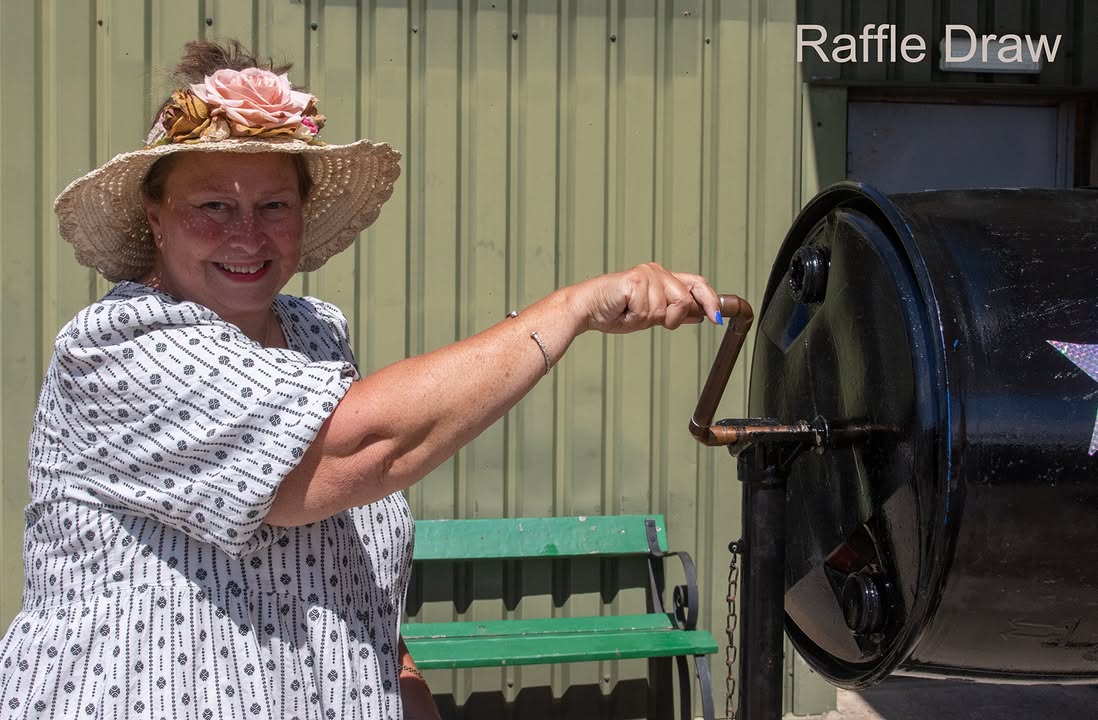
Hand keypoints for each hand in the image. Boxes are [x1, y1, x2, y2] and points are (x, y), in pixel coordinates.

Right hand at [576, 262, 721, 333]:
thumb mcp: (650, 315)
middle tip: (646, 318)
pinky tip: (622, 310)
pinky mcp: (635, 280)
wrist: (586, 309)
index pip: (696, 284)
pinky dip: (634, 318)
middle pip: (684, 300)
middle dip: (670, 318)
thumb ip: (673, 312)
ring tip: (629, 313)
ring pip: (665, 310)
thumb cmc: (613, 311)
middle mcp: (656, 272)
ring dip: (646, 320)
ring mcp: (646, 275)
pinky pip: (647, 310)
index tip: (716, 318)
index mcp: (662, 277)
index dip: (709, 301)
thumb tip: (699, 315)